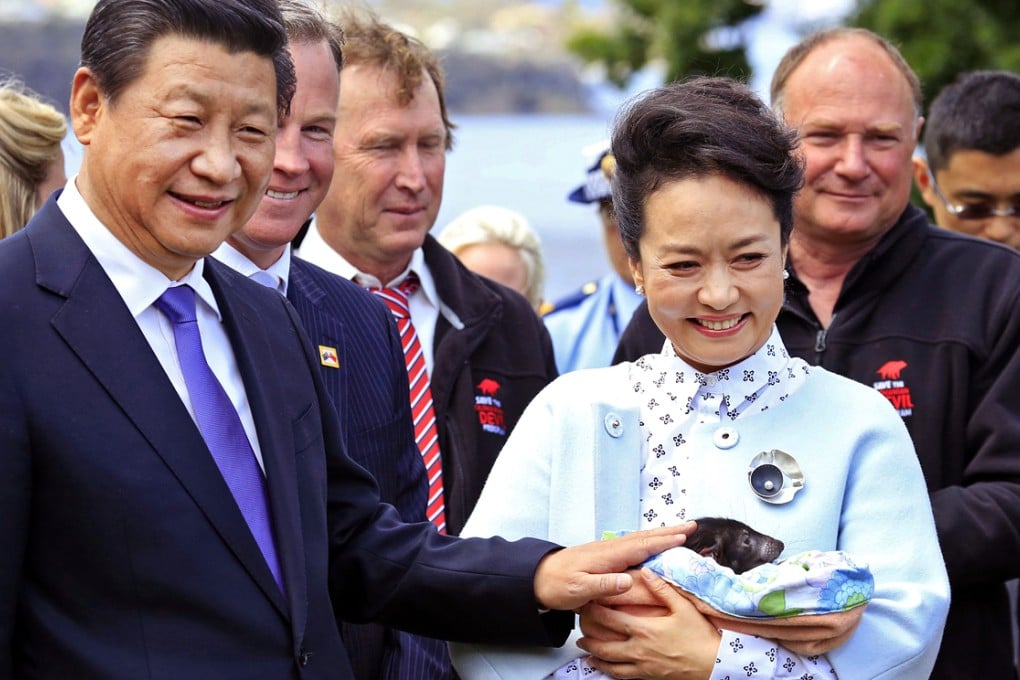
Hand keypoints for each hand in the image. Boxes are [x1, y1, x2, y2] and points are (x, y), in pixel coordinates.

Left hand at [533, 523, 693, 611]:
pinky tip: (653, 544)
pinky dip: (648, 541)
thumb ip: (603, 585)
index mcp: (607, 556)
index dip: (663, 541)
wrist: (537, 578)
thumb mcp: (579, 590)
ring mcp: (607, 551)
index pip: (641, 546)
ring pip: (639, 539)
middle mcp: (610, 549)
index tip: (684, 535)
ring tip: (679, 531)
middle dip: (668, 531)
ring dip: (660, 534)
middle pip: (644, 537)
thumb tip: (627, 581)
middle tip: (691, 525)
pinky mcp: (604, 556)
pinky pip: (633, 546)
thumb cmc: (557, 585)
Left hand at [578, 568, 719, 679]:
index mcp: (644, 630)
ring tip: (583, 644)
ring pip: (608, 660)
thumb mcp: (683, 607)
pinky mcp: (646, 676)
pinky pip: (620, 674)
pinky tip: (600, 664)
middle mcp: (637, 649)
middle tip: (578, 623)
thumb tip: (647, 572)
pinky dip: (606, 669)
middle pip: (604, 641)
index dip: (595, 610)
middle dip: (589, 632)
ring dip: (593, 651)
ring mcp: (641, 665)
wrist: (712, 665)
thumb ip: (662, 589)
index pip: (611, 618)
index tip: (585, 602)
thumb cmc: (700, 636)